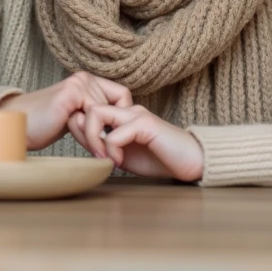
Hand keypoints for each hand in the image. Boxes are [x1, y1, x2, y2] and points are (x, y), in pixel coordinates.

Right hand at [0, 72, 131, 151]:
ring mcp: (78, 83)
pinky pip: (96, 117)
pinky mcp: (71, 93)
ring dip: (103, 137)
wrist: (16, 128)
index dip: (123, 117)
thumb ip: (92, 115)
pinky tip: (90, 149)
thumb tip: (118, 125)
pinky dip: (95, 137)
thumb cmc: (42, 127)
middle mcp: (84, 78)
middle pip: (118, 106)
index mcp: (86, 80)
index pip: (122, 96)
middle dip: (112, 130)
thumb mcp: (75, 119)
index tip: (117, 139)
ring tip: (95, 151)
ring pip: (108, 113)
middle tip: (104, 151)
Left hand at [70, 104, 204, 182]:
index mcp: (121, 115)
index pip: (89, 110)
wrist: (192, 161)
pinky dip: (111, 150)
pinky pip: (115, 133)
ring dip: (93, 139)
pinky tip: (120, 163)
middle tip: (93, 155)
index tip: (87, 152)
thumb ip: (103, 147)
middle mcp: (127, 110)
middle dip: (82, 131)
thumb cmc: (159, 159)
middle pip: (89, 107)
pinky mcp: (146, 124)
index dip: (79, 128)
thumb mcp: (122, 155)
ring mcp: (137, 115)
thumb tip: (81, 142)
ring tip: (104, 159)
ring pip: (97, 113)